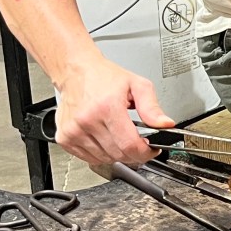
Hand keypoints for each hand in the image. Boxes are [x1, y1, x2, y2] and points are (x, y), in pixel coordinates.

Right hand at [53, 55, 175, 171]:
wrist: (76, 72)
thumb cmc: (104, 77)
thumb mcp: (137, 85)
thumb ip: (152, 107)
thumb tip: (165, 124)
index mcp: (107, 107)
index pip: (129, 145)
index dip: (145, 152)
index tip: (151, 149)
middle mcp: (87, 120)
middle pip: (118, 154)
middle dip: (134, 152)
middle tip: (138, 141)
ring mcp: (73, 131)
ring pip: (104, 159)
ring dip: (117, 153)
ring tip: (119, 134)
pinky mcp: (64, 138)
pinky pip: (89, 158)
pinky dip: (101, 153)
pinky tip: (105, 138)